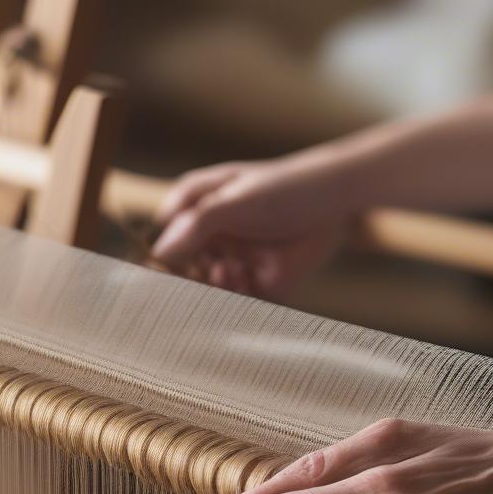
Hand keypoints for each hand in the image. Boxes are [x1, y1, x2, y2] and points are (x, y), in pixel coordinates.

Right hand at [152, 155, 354, 299]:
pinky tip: (242, 279)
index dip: (158, 266)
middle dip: (188, 284)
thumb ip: (197, 223)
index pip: (164, 249)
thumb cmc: (282, 187)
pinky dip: (236, 301)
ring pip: (212, 294)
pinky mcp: (261, 287)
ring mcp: (237, 266)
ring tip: (227, 271)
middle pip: (185, 279)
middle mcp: (213, 245)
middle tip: (196, 278)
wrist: (336, 200)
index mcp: (196, 218)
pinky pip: (241, 306)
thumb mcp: (234, 200)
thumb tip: (161, 253)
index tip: (155, 279)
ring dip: (213, 289)